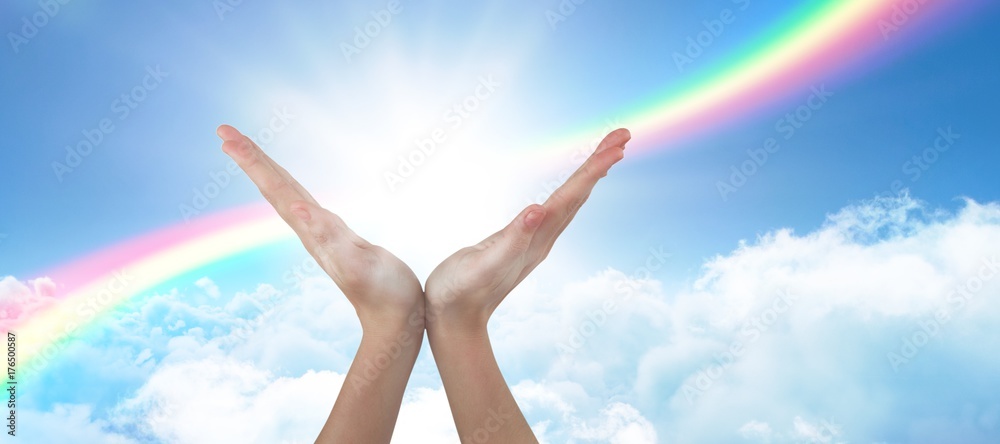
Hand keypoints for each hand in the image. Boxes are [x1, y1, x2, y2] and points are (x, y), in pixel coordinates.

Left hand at [217, 125, 422, 333]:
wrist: (395, 320)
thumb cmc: (384, 294)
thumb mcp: (358, 264)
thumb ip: (329, 237)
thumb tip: (297, 209)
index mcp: (312, 230)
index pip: (276, 188)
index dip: (253, 162)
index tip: (227, 138)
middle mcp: (311, 229)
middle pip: (274, 187)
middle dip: (251, 159)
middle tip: (225, 132)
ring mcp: (322, 233)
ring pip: (288, 194)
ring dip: (266, 172)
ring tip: (247, 151)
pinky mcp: (337, 237)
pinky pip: (307, 205)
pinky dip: (293, 190)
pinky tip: (289, 191)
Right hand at [424, 128, 630, 332]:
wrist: (453, 321)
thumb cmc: (459, 292)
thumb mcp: (482, 264)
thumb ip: (511, 239)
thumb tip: (537, 210)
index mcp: (535, 238)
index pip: (571, 197)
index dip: (594, 169)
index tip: (617, 145)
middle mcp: (542, 238)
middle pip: (579, 195)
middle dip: (600, 164)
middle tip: (623, 135)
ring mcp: (534, 241)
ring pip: (570, 202)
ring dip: (589, 176)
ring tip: (608, 154)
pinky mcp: (522, 243)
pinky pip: (554, 211)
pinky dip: (569, 193)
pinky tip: (569, 191)